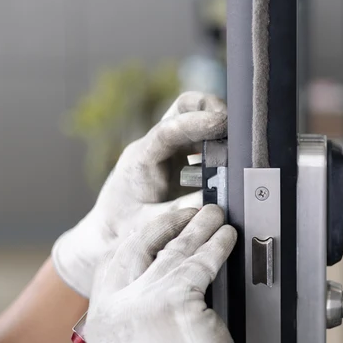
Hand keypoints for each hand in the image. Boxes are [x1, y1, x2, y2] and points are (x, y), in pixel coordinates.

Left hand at [52, 91, 227, 296]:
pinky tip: (229, 166)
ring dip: (217, 129)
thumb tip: (217, 202)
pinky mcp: (176, 158)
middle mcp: (153, 147)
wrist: (105, 234)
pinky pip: (200, 141)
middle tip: (236, 129)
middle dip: (211, 110)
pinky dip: (218, 146)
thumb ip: (182, 212)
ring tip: (238, 151)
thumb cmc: (121, 230)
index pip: (169, 130)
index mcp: (141, 160)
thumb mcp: (150, 225)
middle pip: (184, 109)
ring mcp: (165, 150)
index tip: (224, 122)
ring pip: (194, 120)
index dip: (197, 123)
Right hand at [84, 205, 240, 342]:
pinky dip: (217, 246)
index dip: (139, 237)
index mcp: (100, 318)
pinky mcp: (176, 300)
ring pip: (174, 251)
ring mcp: (144, 301)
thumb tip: (157, 268)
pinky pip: (201, 263)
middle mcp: (116, 307)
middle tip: (188, 213)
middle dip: (166, 224)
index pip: (113, 261)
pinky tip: (226, 238)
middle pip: (138, 246)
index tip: (160, 227)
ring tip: (214, 216)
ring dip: (198, 227)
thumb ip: (133, 309)